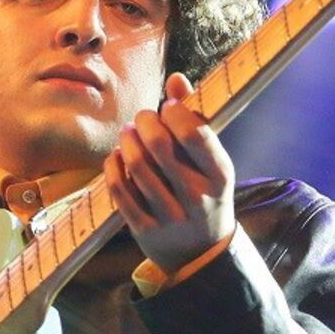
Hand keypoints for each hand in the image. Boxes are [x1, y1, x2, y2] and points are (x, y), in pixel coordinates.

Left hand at [104, 72, 235, 273]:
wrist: (202, 254)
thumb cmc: (205, 194)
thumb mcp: (211, 162)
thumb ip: (195, 119)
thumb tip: (175, 79)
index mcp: (220, 175)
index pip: (194, 133)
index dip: (174, 112)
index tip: (167, 108)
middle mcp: (197, 197)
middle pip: (159, 145)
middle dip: (144, 122)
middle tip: (142, 119)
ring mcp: (170, 216)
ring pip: (137, 166)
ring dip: (127, 141)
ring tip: (128, 133)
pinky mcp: (144, 229)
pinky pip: (119, 189)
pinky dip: (113, 166)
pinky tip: (117, 156)